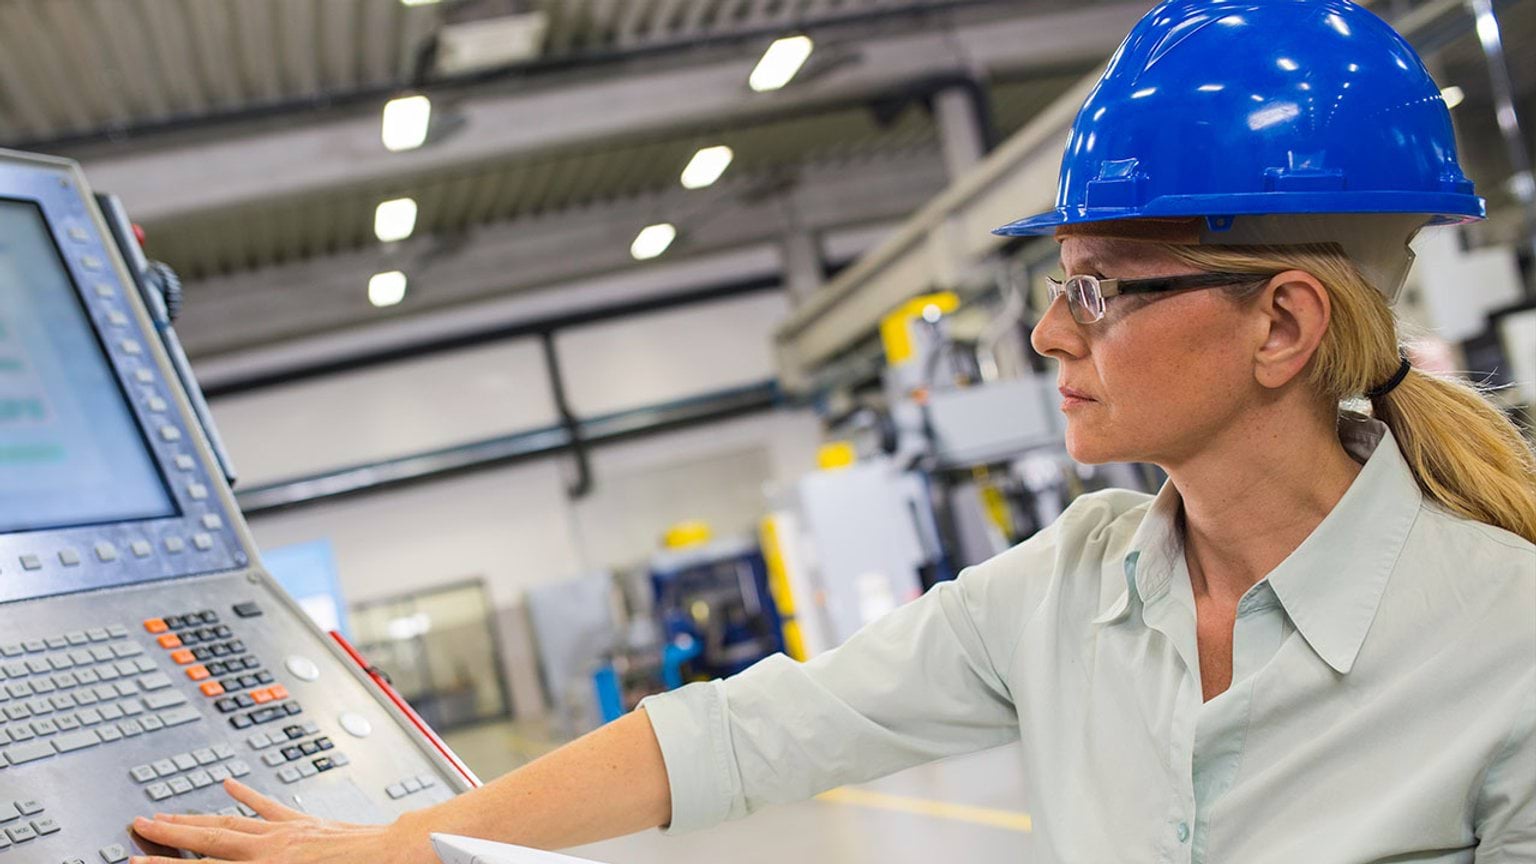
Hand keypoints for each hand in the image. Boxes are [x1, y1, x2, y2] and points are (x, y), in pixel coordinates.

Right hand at [130, 779, 430, 863]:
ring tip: (169, 811)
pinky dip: (247, 796)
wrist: (393, 856)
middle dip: (172, 832)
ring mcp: (288, 830)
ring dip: (197, 816)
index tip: (134, 860)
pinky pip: (269, 806)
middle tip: (140, 824)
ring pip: (232, 820)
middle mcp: (271, 846)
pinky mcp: (306, 822)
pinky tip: (230, 784)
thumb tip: (228, 863)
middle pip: (209, 837)